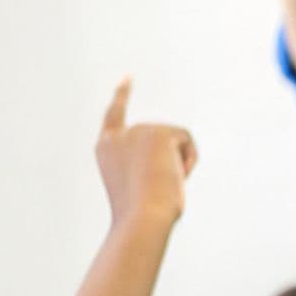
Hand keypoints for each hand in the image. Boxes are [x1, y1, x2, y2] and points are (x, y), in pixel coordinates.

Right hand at [95, 79, 195, 226]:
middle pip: (160, 136)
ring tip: (165, 182)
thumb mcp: (142, 192)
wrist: (141, 218)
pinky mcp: (158, 132)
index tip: (128, 78)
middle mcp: (117, 135)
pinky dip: (190, 160)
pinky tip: (176, 174)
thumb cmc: (141, 216)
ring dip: (179, 163)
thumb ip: (150, 170)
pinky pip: (187, 141)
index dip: (122, 95)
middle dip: (170, 159)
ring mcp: (137, 130)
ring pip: (175, 140)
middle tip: (160, 186)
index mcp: (105, 149)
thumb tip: (175, 169)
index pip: (114, 114)